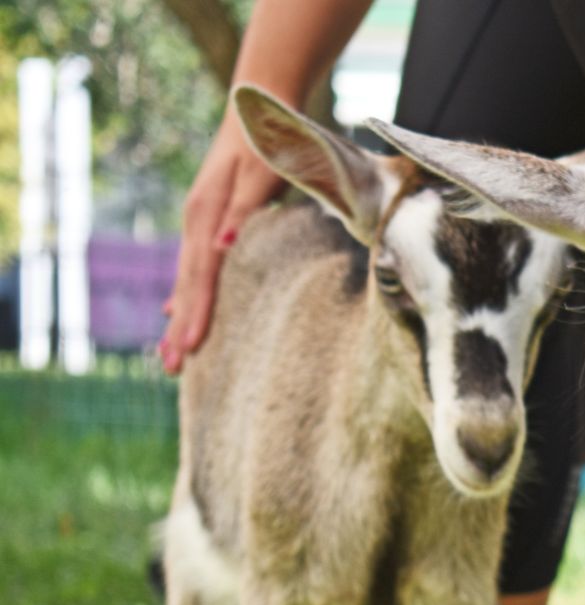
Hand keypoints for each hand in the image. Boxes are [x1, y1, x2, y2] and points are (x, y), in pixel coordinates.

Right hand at [159, 114, 285, 373]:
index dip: (197, 312)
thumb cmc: (267, 145)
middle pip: (188, 284)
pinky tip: (179, 313)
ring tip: (172, 355)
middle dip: (181, 327)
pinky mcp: (209, 222)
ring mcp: (200, 222)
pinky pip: (194, 268)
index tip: (192, 346)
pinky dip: (188, 294)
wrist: (259, 111)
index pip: (201, 275)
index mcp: (207, 215)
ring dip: (181, 317)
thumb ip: (242, 214)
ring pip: (188, 280)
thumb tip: (223, 249)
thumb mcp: (260, 177)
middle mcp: (197, 222)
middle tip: (172, 368)